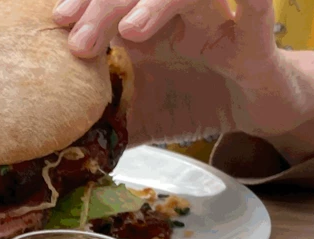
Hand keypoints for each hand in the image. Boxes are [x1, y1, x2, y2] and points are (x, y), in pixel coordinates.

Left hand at [52, 0, 313, 163]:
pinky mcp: (256, 42)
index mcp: (144, 27)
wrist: (257, 106)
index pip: (108, 1)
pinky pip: (256, 12)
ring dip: (157, 3)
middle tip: (81, 44)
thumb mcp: (137, 118)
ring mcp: (216, 23)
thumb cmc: (193, 101)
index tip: (58, 23)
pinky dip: (250, 1)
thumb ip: (100, 126)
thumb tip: (55, 150)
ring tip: (131, 31)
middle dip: (104, 9)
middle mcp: (176, 16)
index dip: (83, 4)